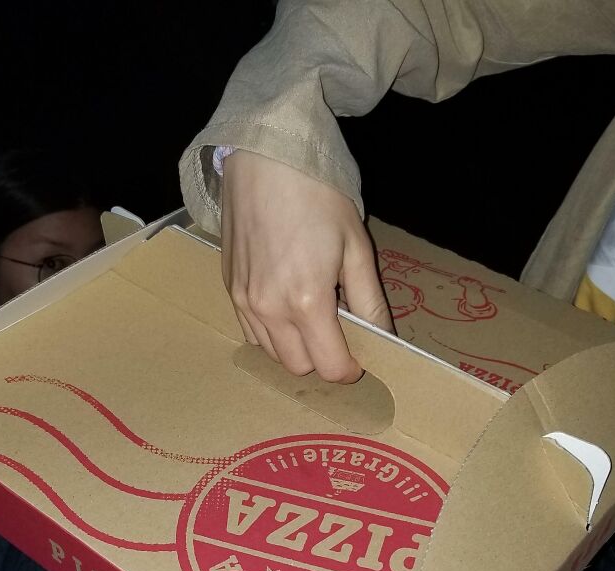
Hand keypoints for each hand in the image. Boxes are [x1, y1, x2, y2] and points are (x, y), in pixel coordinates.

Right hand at [221, 150, 393, 382]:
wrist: (265, 157)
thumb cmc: (317, 194)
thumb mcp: (357, 248)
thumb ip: (370, 302)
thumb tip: (385, 340)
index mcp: (307, 302)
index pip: (331, 368)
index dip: (351, 369)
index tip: (361, 356)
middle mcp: (269, 310)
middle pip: (300, 368)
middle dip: (323, 361)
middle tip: (338, 333)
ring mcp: (243, 302)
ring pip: (273, 355)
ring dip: (296, 349)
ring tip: (312, 318)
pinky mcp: (229, 289)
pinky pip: (251, 333)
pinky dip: (271, 334)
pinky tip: (285, 308)